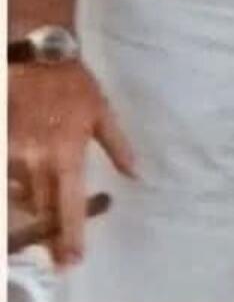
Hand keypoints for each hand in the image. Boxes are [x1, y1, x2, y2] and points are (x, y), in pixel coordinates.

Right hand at [8, 61, 134, 266]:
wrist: (39, 60)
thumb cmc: (76, 85)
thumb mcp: (103, 112)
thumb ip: (118, 146)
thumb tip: (135, 174)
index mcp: (67, 152)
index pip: (68, 203)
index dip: (71, 234)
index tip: (74, 258)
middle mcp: (39, 160)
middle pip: (43, 210)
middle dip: (52, 235)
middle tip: (61, 256)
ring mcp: (15, 155)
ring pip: (24, 199)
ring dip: (36, 214)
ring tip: (48, 227)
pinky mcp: (2, 148)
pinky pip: (10, 182)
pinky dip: (21, 191)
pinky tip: (31, 193)